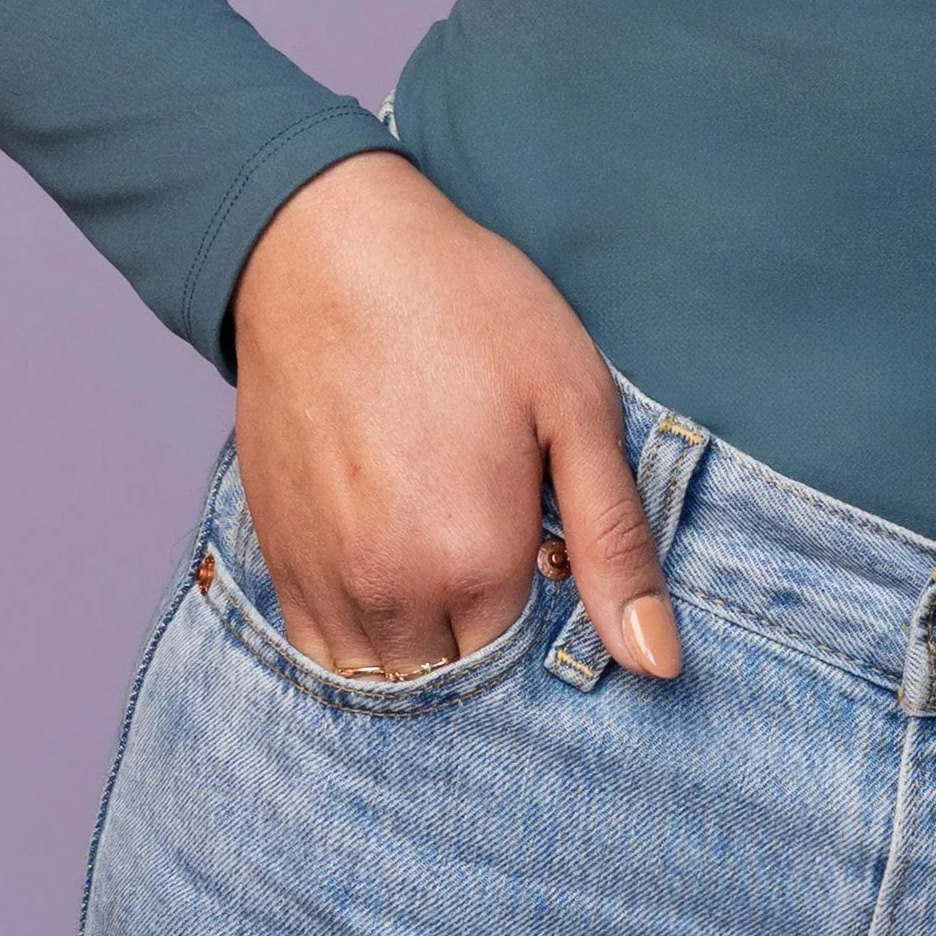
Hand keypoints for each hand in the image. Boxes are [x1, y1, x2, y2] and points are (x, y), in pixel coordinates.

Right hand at [228, 149, 682, 682]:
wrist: (326, 252)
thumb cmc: (467, 309)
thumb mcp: (574, 402)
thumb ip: (615, 542)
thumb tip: (657, 662)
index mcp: (475, 564)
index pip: (532, 668)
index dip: (557, 619)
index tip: (559, 560)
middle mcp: (389, 596)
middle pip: (460, 684)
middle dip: (495, 645)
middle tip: (511, 554)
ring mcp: (322, 584)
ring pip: (389, 680)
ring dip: (429, 651)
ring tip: (454, 562)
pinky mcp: (277, 560)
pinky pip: (323, 654)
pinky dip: (366, 642)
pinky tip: (396, 574)